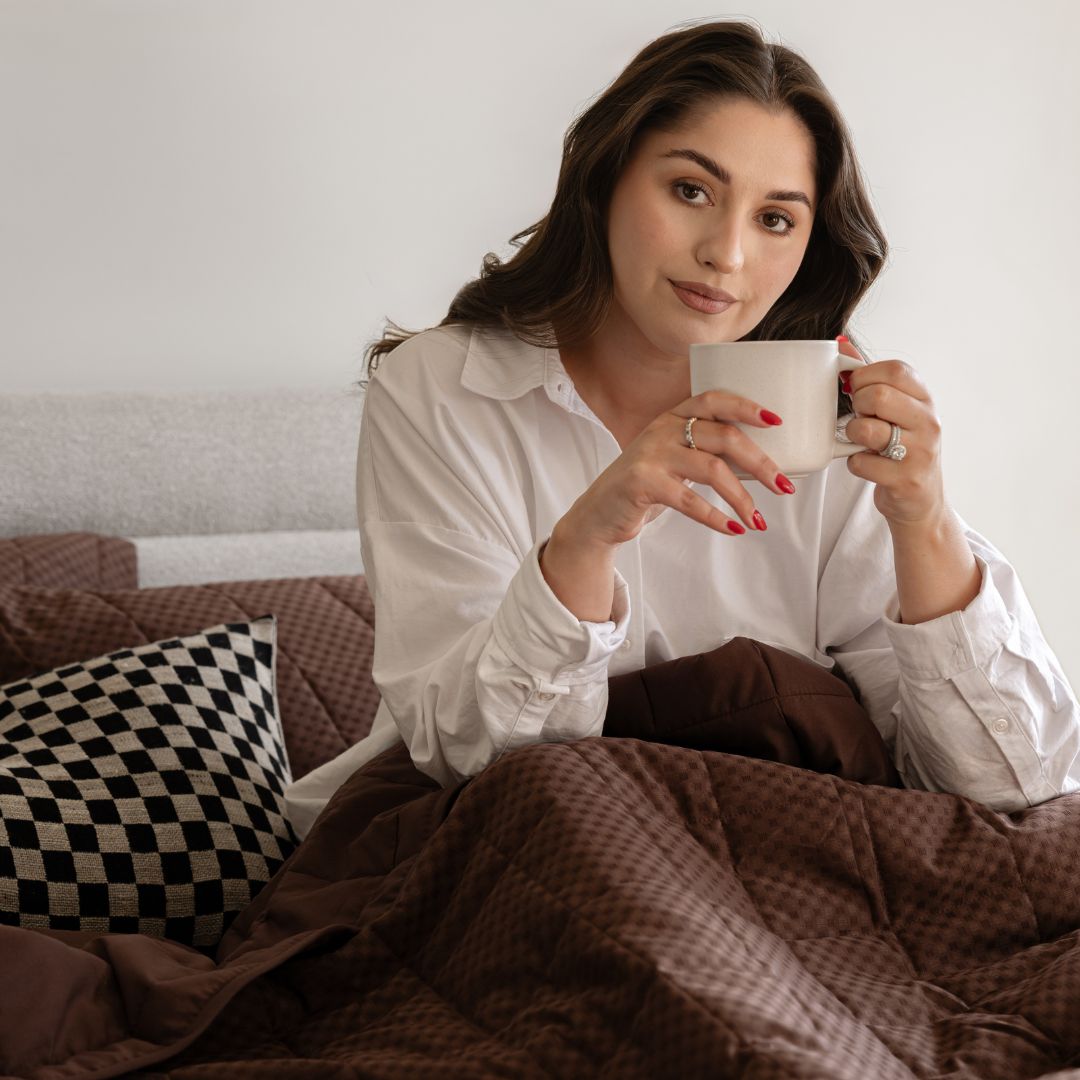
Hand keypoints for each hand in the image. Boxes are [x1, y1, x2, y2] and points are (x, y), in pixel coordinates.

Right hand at [562, 390, 797, 547]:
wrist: (599, 513)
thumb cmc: (645, 485)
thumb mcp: (673, 458)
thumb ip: (704, 450)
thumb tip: (760, 462)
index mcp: (672, 417)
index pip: (713, 399)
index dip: (746, 407)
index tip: (777, 422)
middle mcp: (662, 430)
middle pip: (724, 437)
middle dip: (761, 463)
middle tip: (784, 486)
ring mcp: (651, 456)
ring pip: (713, 470)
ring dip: (743, 498)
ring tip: (758, 520)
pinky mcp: (642, 483)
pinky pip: (690, 500)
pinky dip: (717, 518)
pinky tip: (733, 529)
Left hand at [838, 337, 947, 527]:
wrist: (920, 502)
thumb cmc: (900, 448)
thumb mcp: (893, 409)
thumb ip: (869, 376)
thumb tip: (840, 343)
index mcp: (925, 399)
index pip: (895, 369)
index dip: (865, 376)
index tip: (857, 389)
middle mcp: (929, 422)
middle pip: (878, 396)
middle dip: (857, 405)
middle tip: (859, 416)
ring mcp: (920, 452)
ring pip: (867, 429)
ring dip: (853, 434)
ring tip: (862, 441)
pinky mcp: (905, 480)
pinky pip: (860, 463)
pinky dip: (854, 464)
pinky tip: (866, 464)